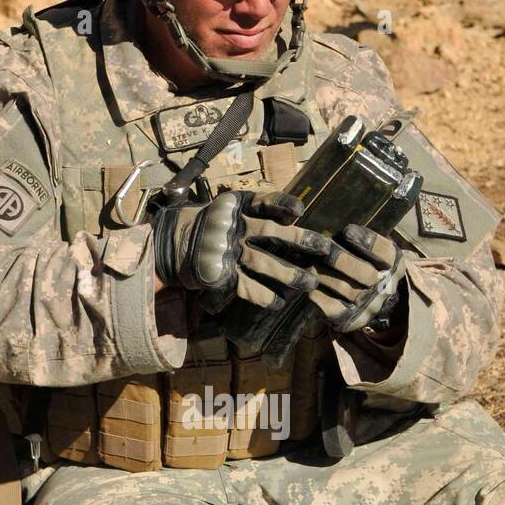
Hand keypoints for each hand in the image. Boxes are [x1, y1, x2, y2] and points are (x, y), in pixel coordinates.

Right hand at [153, 189, 332, 313]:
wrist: (180, 241)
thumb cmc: (219, 223)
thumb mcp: (236, 207)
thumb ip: (263, 208)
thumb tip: (296, 213)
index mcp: (238, 206)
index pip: (265, 201)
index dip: (282, 204)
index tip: (300, 210)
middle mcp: (234, 226)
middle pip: (271, 232)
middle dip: (299, 240)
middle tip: (324, 248)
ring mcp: (227, 250)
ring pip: (262, 262)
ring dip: (288, 273)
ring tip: (309, 283)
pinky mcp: (221, 273)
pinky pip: (245, 286)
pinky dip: (263, 296)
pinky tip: (279, 303)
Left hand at [307, 223, 405, 333]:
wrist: (368, 296)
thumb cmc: (363, 260)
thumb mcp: (369, 246)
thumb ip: (361, 238)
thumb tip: (341, 234)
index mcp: (396, 264)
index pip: (384, 253)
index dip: (366, 242)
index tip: (347, 231)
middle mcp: (386, 289)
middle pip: (365, 274)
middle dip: (339, 258)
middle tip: (321, 249)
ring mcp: (369, 307)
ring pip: (345, 288)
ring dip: (324, 274)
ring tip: (309, 262)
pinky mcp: (351, 320)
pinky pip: (333, 308)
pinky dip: (319, 294)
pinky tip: (309, 283)